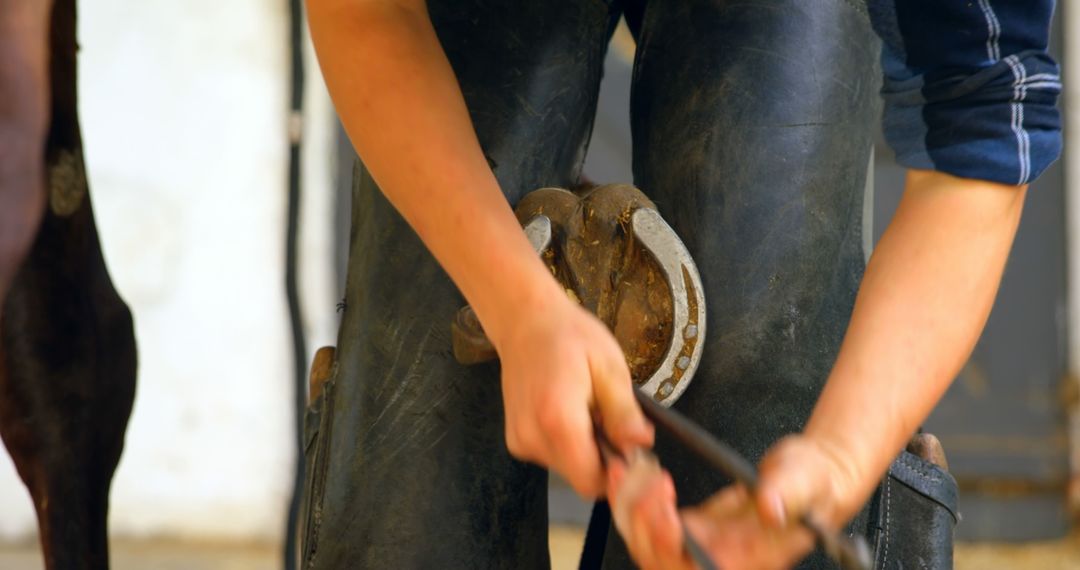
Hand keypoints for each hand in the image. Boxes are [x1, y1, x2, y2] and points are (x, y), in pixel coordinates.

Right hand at [494, 294, 653, 496]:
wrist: (525, 321)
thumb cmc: (571, 336)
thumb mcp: (609, 366)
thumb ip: (624, 412)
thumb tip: (641, 445)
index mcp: (557, 419)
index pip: (592, 481)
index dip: (618, 473)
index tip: (631, 450)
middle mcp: (532, 438)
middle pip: (581, 478)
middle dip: (604, 460)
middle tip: (612, 421)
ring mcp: (519, 441)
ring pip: (568, 469)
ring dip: (587, 451)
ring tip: (589, 410)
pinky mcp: (515, 441)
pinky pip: (553, 458)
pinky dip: (569, 445)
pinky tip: (571, 413)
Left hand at [608, 435, 858, 569]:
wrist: (810, 479)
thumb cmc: (814, 483)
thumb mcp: (806, 478)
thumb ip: (788, 492)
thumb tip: (770, 507)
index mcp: (751, 559)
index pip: (701, 569)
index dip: (674, 550)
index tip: (668, 515)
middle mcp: (721, 558)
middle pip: (662, 562)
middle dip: (644, 525)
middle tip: (647, 481)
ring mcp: (704, 544)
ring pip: (650, 543)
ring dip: (631, 509)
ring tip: (627, 469)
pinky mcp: (693, 526)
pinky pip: (653, 521)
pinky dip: (635, 497)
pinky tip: (628, 469)